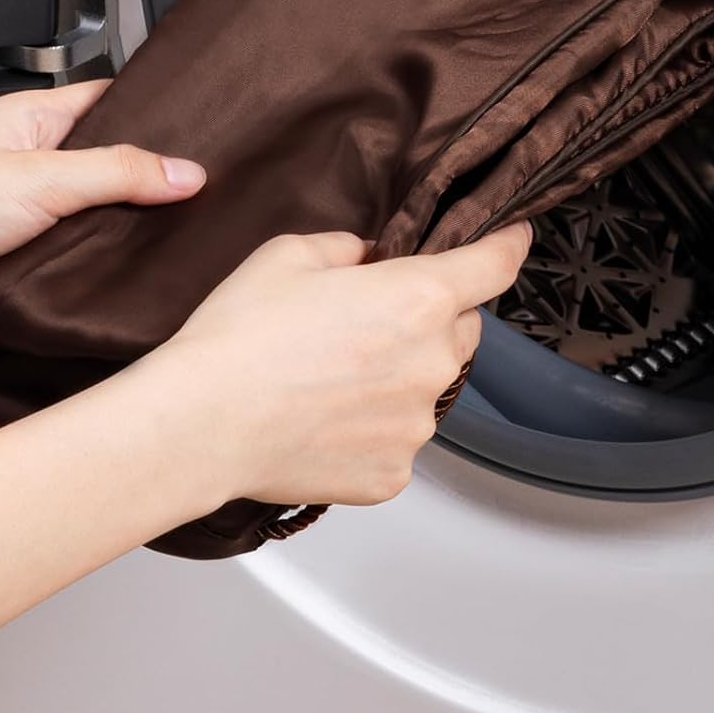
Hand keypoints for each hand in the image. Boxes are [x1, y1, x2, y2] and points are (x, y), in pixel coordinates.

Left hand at [0, 82, 204, 350]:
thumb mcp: (41, 177)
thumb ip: (119, 173)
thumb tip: (184, 172)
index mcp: (31, 121)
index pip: (110, 100)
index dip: (156, 110)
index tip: (202, 125)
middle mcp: (30, 165)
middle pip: (111, 165)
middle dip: (149, 181)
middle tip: (197, 190)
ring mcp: (27, 218)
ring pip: (97, 220)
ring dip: (121, 233)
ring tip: (169, 235)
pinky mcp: (21, 267)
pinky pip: (76, 266)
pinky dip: (97, 273)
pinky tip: (124, 278)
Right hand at [144, 223, 531, 508]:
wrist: (200, 423)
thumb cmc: (241, 335)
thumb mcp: (291, 254)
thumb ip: (349, 249)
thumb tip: (369, 261)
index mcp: (419, 297)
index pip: (495, 265)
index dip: (507, 245)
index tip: (512, 238)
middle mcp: (432, 362)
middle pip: (460, 330)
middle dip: (428, 319)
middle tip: (365, 322)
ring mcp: (416, 426)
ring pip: (426, 388)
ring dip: (397, 377)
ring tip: (328, 378)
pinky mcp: (393, 473)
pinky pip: (398, 440)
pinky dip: (373, 428)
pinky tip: (323, 418)